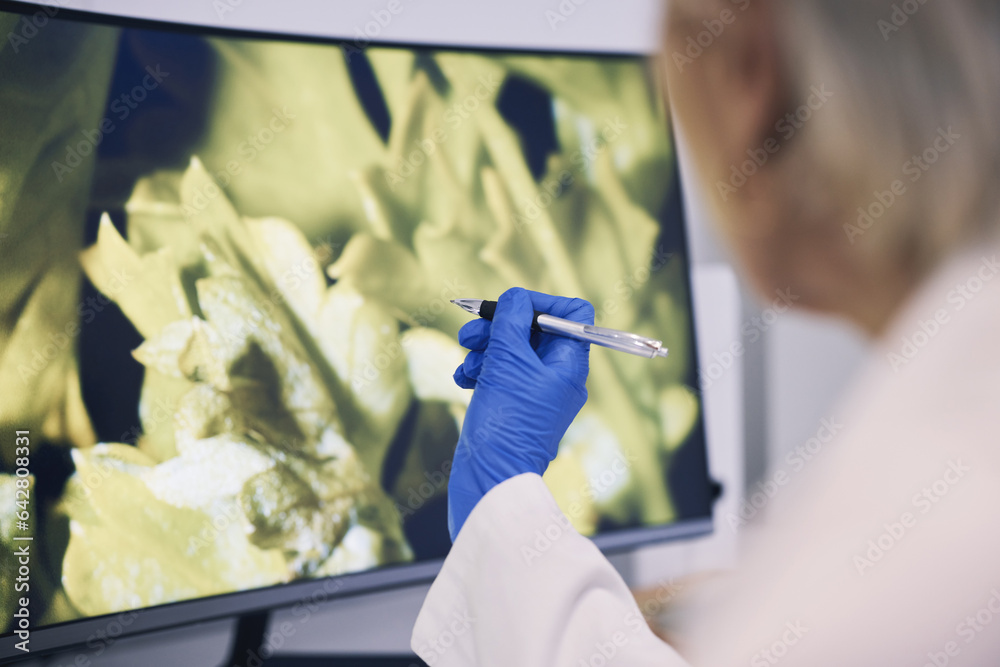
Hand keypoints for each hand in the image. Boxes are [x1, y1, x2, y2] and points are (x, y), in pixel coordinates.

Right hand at [448, 287, 593, 539]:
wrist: (491, 479)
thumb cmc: (506, 421)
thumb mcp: (509, 361)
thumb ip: (512, 322)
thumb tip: (516, 298)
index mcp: (570, 363)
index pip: (572, 313)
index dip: (541, 303)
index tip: (509, 307)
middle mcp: (558, 376)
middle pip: (533, 330)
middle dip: (499, 327)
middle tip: (470, 334)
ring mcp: (535, 393)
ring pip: (511, 352)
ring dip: (483, 350)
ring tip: (465, 363)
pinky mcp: (513, 407)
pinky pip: (499, 375)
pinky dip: (481, 371)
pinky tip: (463, 381)